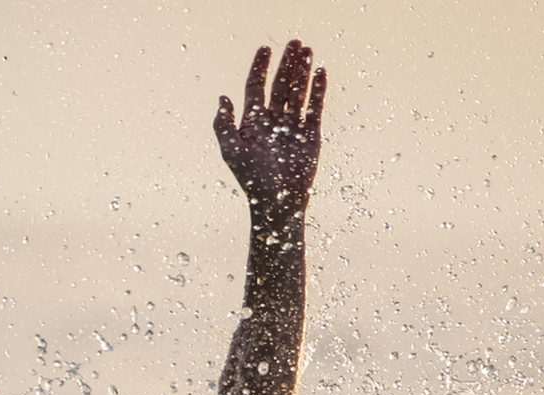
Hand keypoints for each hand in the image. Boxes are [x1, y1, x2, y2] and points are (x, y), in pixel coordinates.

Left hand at [214, 40, 325, 209]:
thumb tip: (222, 97)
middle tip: (294, 43)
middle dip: (286, 64)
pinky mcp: (310, 135)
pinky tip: (320, 72)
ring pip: (298, 92)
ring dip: (302, 72)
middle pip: (279, 85)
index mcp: (252, 123)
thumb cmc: (252, 180)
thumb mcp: (232, 152)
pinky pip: (314, 107)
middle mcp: (272, 122)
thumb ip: (224, 125)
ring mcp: (292, 127)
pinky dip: (318, 90)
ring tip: (307, 51)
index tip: (265, 49)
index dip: (259, 68)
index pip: (255, 88)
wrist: (279, 202)